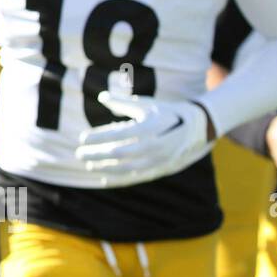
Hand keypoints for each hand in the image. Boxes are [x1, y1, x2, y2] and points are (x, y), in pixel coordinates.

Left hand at [77, 92, 210, 184]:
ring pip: (128, 168)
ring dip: (105, 168)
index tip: (81, 138)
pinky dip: (119, 180)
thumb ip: (123, 102)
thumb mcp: (147, 104)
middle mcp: (155, 144)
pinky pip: (137, 177)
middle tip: (79, 153)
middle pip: (120, 153)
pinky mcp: (162, 169)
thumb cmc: (166, 113)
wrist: (198, 128)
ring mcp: (159, 159)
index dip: (99, 137)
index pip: (119, 133)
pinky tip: (103, 180)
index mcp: (151, 126)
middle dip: (97, 154)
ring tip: (89, 165)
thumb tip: (101, 97)